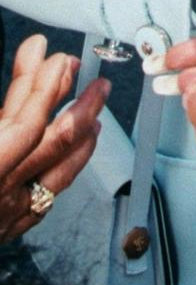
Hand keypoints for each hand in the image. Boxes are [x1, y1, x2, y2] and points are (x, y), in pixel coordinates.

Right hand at [0, 35, 108, 242]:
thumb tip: (29, 61)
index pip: (26, 121)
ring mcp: (6, 212)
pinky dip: (69, 166)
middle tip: (92, 76)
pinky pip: (50, 195)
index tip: (53, 56)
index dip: (44, 84)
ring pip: (61, 170)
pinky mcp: (7, 227)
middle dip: (80, 102)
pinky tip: (77, 151)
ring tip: (97, 106)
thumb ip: (4, 103)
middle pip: (55, 141)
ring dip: (84, 131)